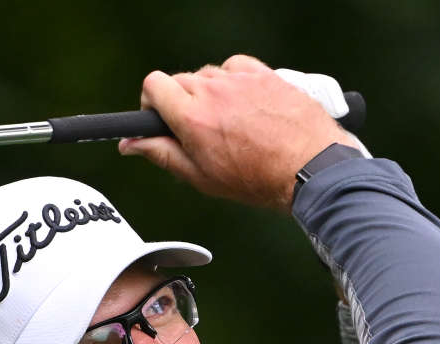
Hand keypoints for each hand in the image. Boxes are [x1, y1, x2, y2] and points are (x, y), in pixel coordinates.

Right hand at [118, 55, 358, 210]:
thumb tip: (130, 143)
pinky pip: (236, 67)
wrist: (309, 168)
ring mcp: (240, 79)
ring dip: (210, 94)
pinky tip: (244, 105)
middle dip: (181, 102)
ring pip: (208, 75)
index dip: (152, 101)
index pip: (153, 84)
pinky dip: (234, 82)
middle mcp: (213, 91)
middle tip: (198, 131)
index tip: (159, 116)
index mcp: (192, 117)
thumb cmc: (257, 179)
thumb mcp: (201, 176)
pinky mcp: (263, 73)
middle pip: (179, 80)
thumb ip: (161, 153)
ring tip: (228, 123)